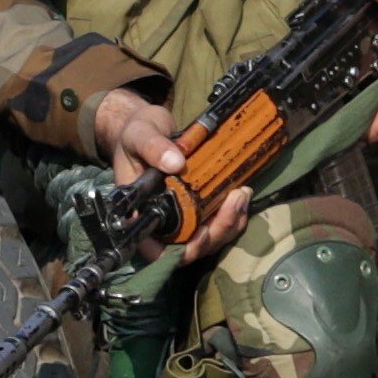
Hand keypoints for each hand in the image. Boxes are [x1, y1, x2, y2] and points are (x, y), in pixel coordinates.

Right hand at [90, 84, 252, 254]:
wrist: (147, 127)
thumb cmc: (135, 134)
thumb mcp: (139, 135)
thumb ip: (153, 148)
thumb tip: (176, 163)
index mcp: (139, 214)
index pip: (156, 250)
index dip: (181, 250)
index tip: (203, 231)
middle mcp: (160, 223)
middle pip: (190, 249)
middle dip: (217, 231)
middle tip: (235, 199)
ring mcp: (181, 219)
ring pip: (209, 240)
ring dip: (230, 223)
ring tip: (242, 194)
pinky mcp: (197, 210)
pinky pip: (218, 225)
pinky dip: (233, 215)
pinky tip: (241, 194)